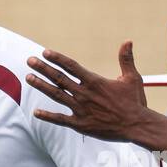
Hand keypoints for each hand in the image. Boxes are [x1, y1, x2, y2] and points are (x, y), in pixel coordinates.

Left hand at [26, 42, 150, 141]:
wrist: (137, 126)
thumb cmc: (135, 102)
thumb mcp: (132, 78)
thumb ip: (126, 59)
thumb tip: (127, 41)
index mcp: (95, 81)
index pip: (71, 66)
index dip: (57, 58)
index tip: (45, 52)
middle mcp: (84, 94)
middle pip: (59, 78)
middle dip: (43, 68)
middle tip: (29, 60)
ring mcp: (81, 109)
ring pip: (56, 95)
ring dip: (41, 86)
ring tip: (29, 78)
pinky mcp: (81, 125)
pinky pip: (60, 120)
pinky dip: (48, 116)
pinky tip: (36, 113)